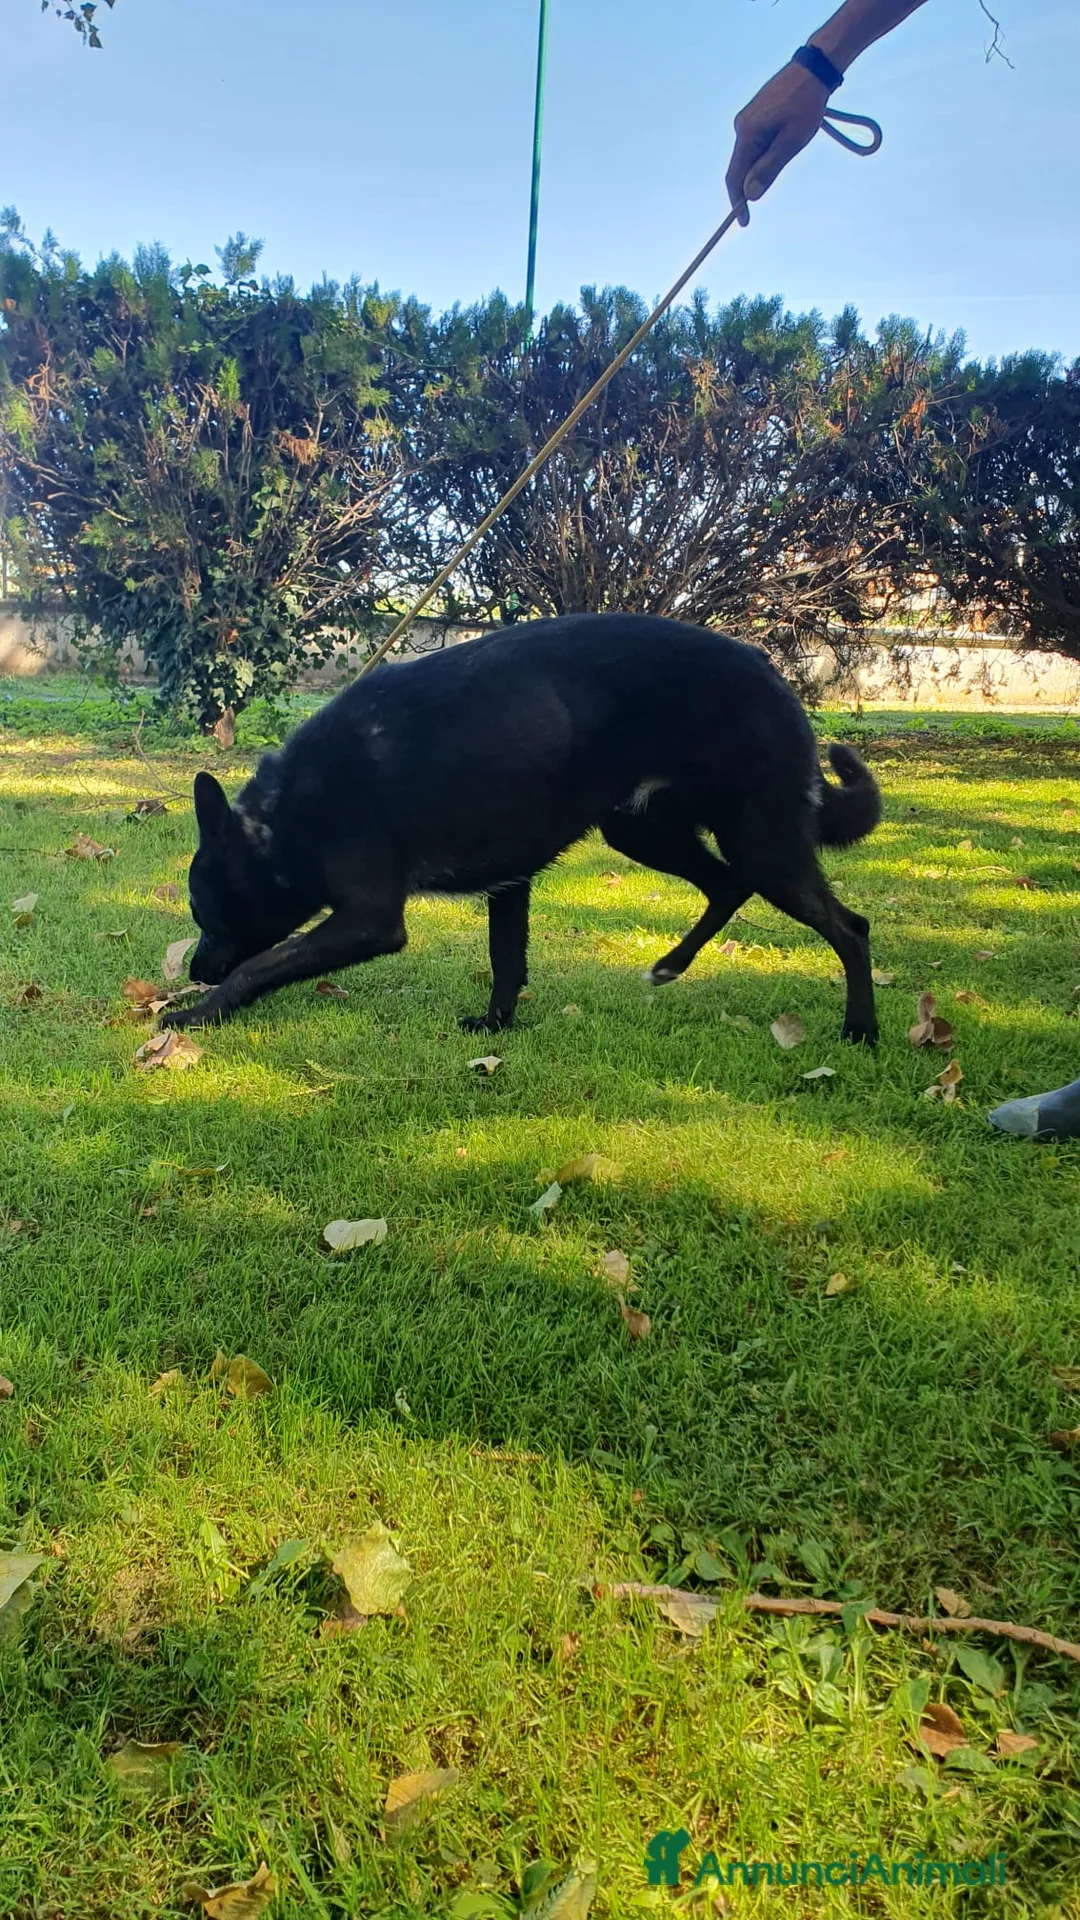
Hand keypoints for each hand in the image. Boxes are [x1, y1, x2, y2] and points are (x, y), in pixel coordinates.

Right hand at [726, 61, 830, 223]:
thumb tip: (750, 195)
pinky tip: (785, 143)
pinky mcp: (755, 116)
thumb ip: (770, 168)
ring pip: (750, 156)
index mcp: (747, 133)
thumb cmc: (807, 104)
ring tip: (790, 149)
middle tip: (776, 182)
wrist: (814, 69)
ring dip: (763, 166)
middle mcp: (741, 126)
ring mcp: (747, 119)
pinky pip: (755, 144)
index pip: (735, 177)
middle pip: (741, 167)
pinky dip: (765, 154)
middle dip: (752, 184)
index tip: (744, 222)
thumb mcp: (792, 141)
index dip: (738, 202)